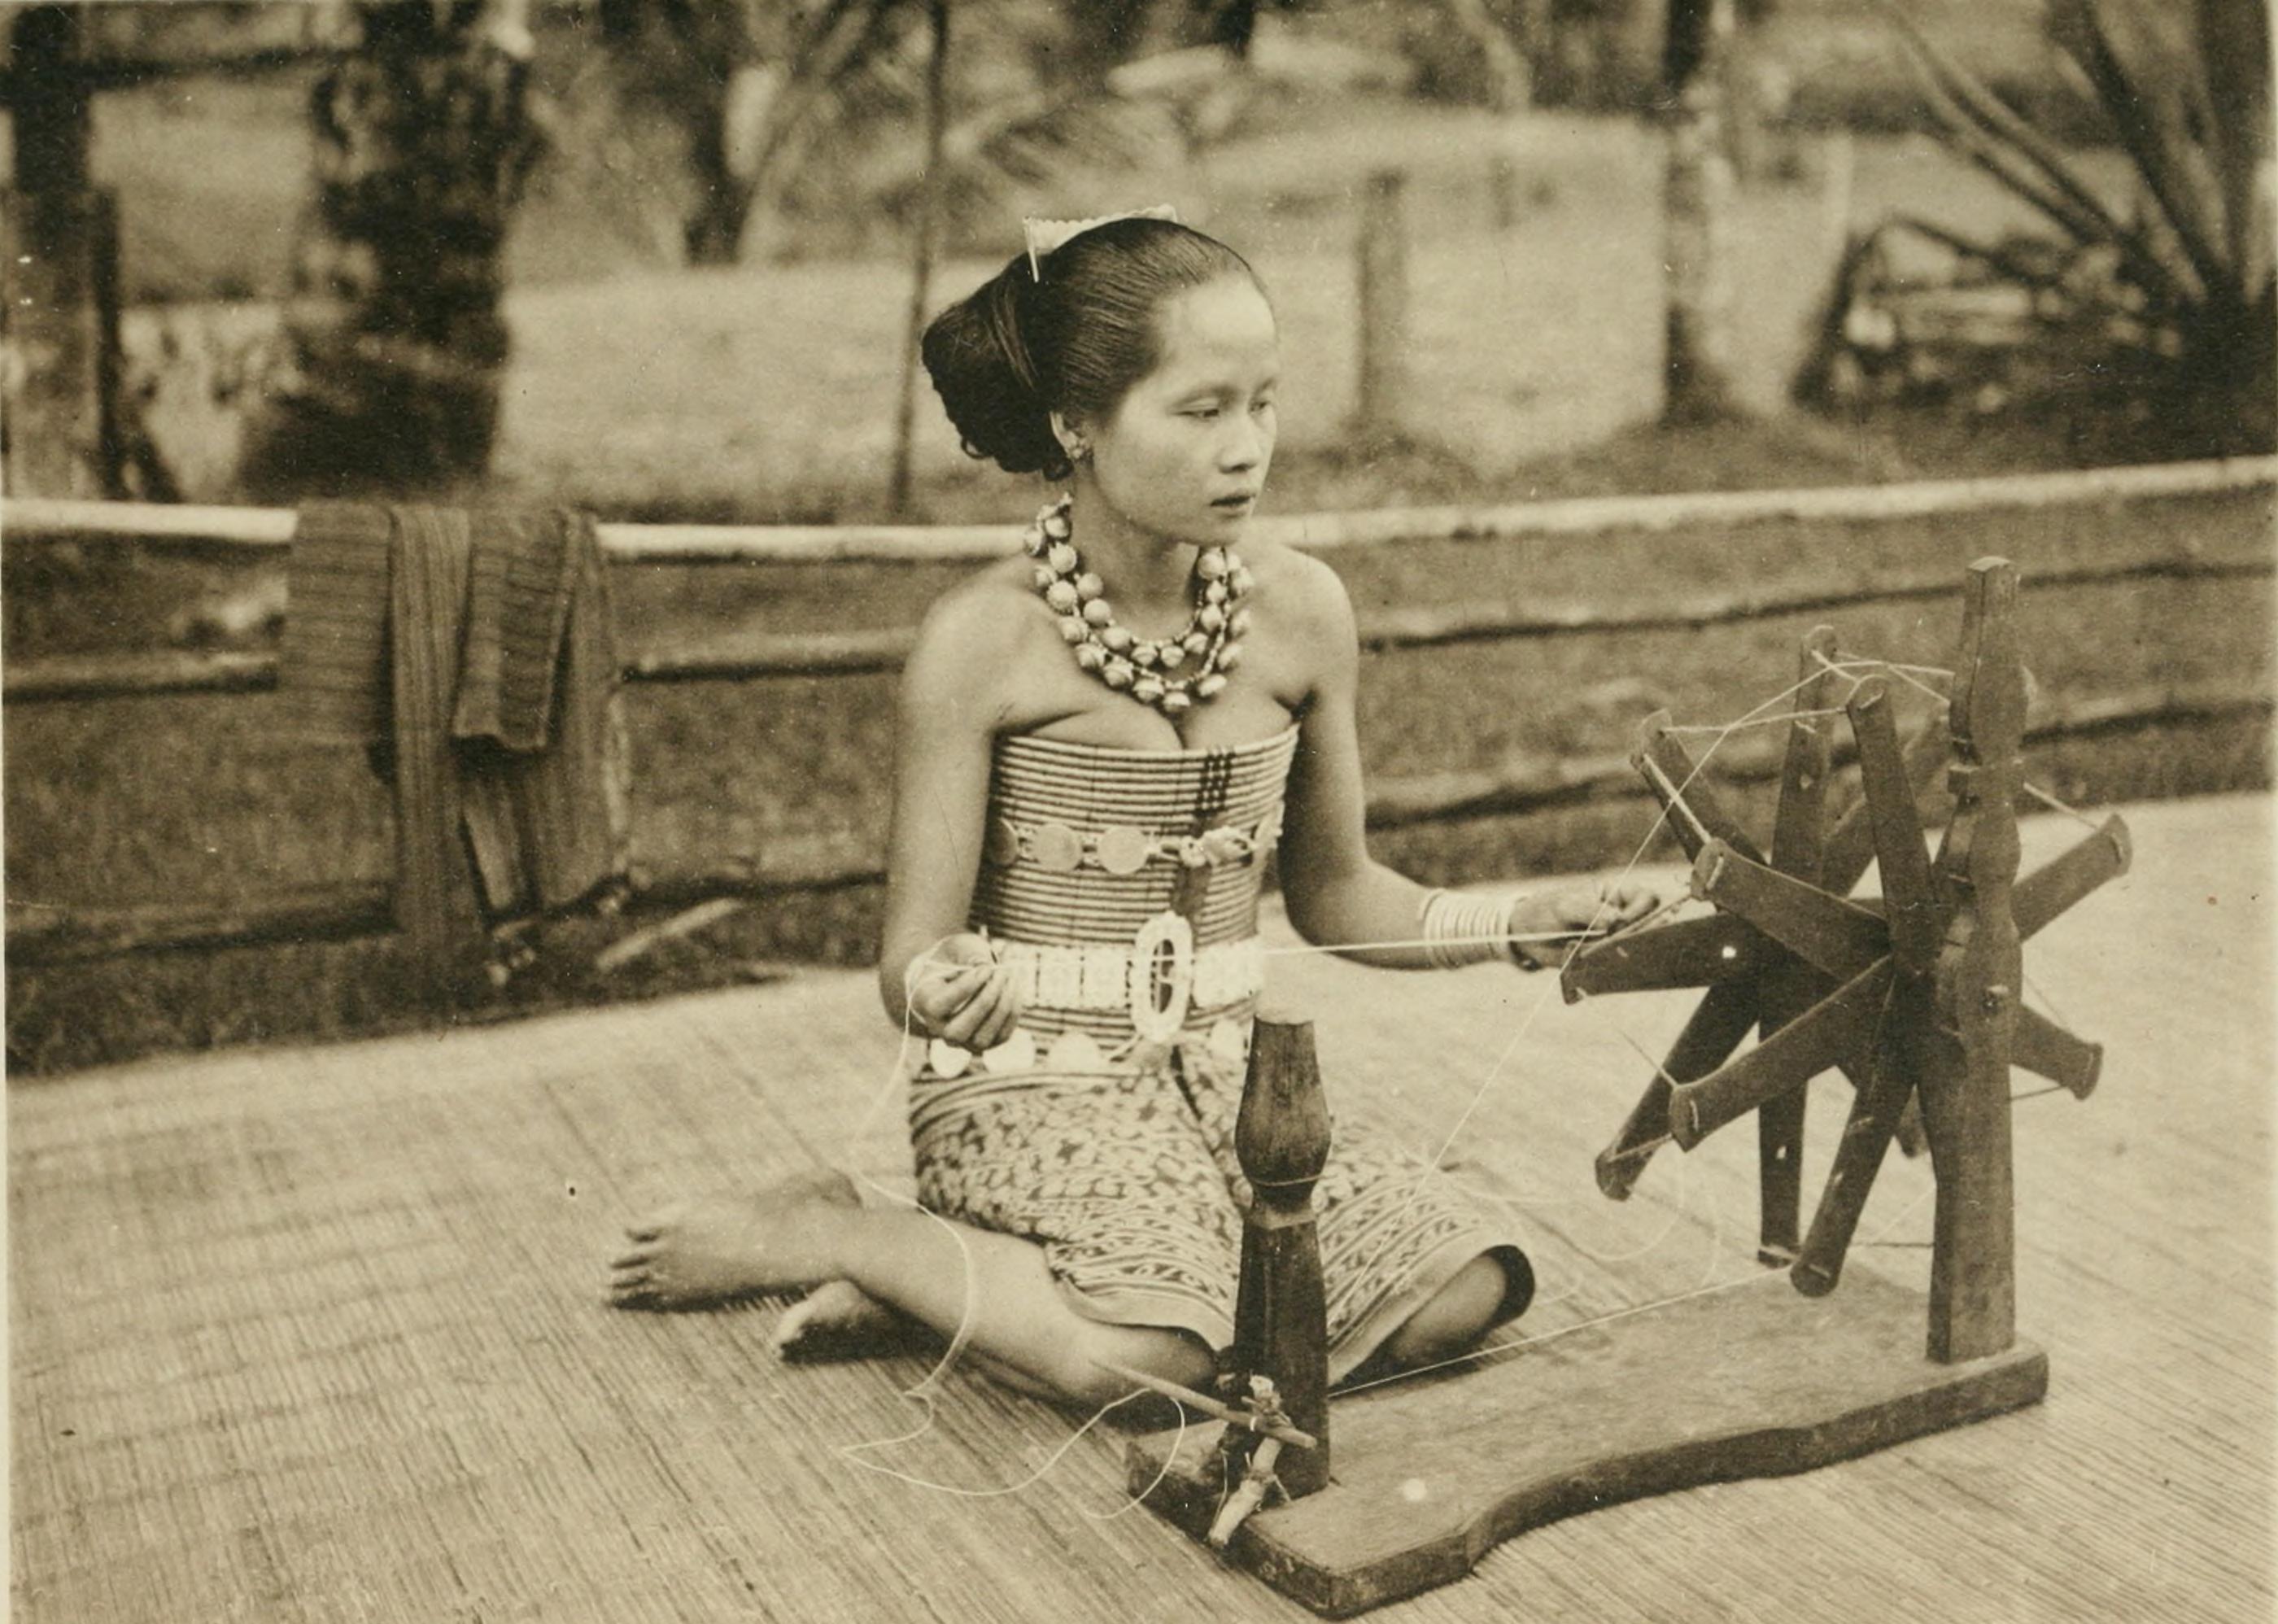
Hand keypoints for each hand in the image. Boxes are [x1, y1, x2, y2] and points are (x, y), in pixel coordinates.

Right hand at [907, 932, 1024, 1049]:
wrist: (956, 976)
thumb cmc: (954, 959)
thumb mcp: (957, 947)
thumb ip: (968, 954)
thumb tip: (984, 965)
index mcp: (923, 1002)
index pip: (940, 1005)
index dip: (966, 987)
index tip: (985, 968)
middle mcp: (938, 1028)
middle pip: (958, 1030)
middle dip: (985, 1001)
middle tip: (1001, 973)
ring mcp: (961, 1041)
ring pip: (981, 1039)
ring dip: (1002, 1007)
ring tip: (1010, 977)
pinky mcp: (984, 1043)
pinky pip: (1001, 1036)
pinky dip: (1013, 1011)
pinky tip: (1014, 986)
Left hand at [1508, 881, 1657, 967]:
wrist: (1526, 935)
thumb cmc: (1547, 910)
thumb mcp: (1565, 907)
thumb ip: (1590, 911)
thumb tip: (1617, 920)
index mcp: (1617, 896)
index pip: (1647, 898)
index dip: (1642, 909)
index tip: (1622, 921)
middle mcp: (1622, 918)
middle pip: (1651, 924)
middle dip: (1644, 934)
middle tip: (1626, 942)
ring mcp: (1616, 940)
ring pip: (1639, 947)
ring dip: (1633, 952)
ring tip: (1618, 956)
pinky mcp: (1608, 960)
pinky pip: (1623, 966)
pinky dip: (1620, 969)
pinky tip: (1609, 969)